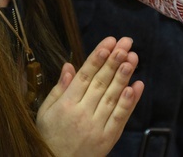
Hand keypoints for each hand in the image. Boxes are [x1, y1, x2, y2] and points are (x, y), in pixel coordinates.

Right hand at [36, 37, 144, 155]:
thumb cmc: (49, 136)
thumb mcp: (45, 111)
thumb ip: (59, 88)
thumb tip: (68, 65)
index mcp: (66, 105)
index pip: (84, 76)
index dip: (97, 58)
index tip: (107, 43)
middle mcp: (82, 114)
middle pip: (101, 82)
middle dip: (114, 61)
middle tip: (125, 43)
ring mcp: (96, 126)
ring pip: (112, 97)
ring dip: (124, 76)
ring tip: (132, 58)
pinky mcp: (107, 138)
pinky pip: (120, 117)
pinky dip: (129, 102)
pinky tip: (136, 86)